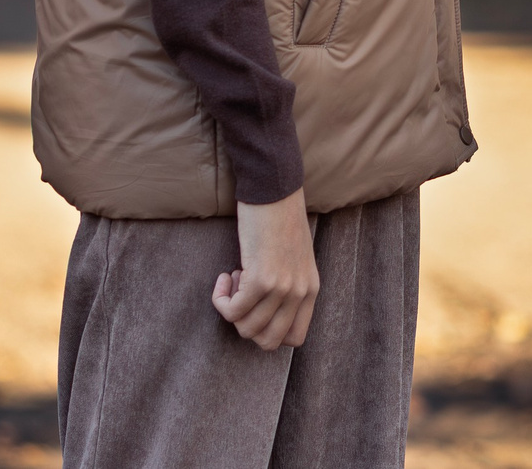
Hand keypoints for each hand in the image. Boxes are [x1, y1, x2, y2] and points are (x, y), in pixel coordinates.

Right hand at [212, 189, 319, 349]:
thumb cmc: (279, 219)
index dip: (268, 331)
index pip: (294, 338)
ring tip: (234, 280)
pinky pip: (232, 311)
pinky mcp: (261, 278)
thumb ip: (288, 286)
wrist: (274, 189)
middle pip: (268, 341)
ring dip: (232, 310)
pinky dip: (221, 300)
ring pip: (247, 329)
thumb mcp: (295, 258)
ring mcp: (282, 287)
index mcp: (311, 289)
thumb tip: (263, 314)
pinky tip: (225, 276)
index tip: (257, 306)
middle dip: (246, 326)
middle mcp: (300, 292)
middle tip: (241, 296)